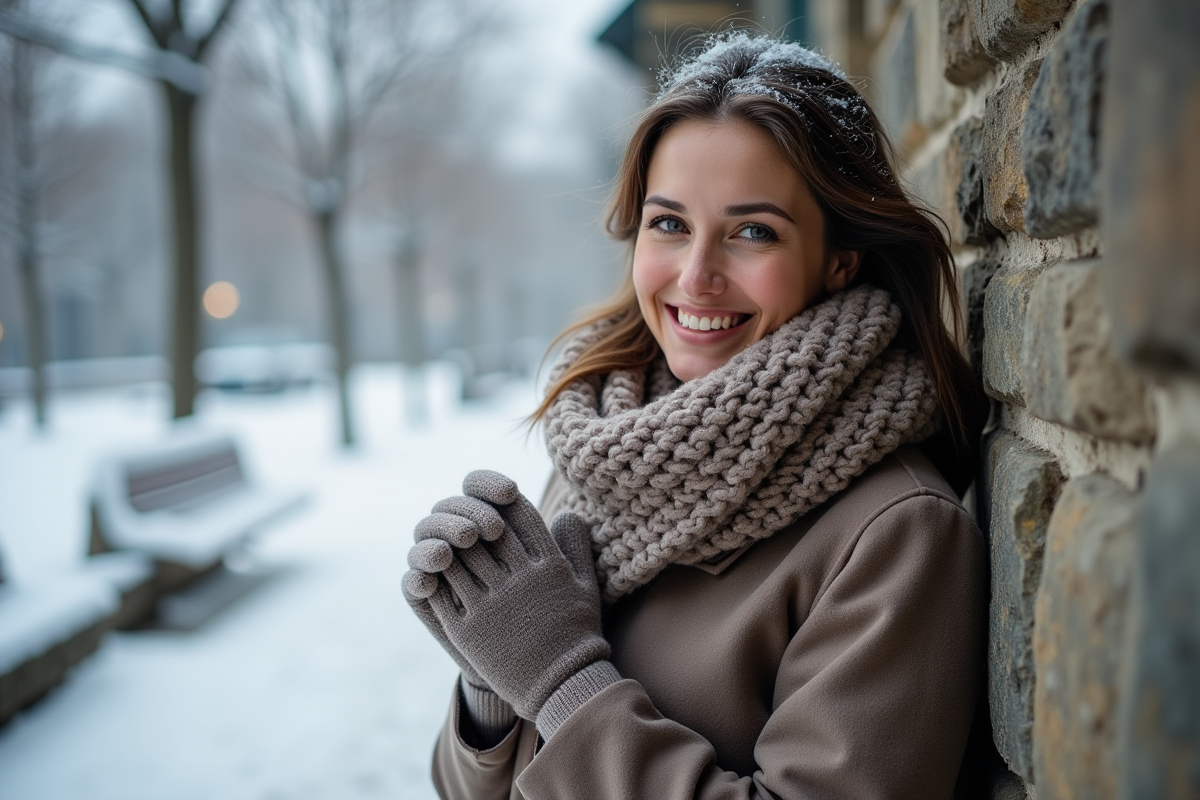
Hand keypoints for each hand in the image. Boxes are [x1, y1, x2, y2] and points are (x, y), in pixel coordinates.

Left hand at [421, 470, 608, 720]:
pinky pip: (443, 591)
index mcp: (548, 566)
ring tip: (445, 539)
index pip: (519, 514)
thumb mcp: (587, 585)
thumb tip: (568, 512)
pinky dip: (435, 576)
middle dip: (472, 517)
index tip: (495, 501)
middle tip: (463, 515)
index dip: (503, 501)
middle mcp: (519, 581)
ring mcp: (492, 605)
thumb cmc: (576, 632)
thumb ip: (576, 546)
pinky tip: (433, 570)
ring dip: (449, 544)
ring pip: (459, 557)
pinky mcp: (469, 628)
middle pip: (484, 530)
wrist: (562, 685)